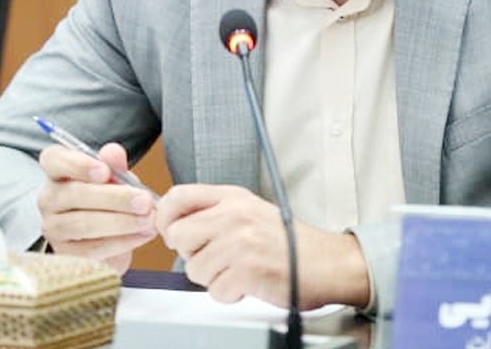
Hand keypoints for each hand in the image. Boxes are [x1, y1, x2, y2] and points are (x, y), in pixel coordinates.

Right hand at [36, 142, 155, 273]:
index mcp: (57, 170)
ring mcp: (53, 227)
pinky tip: (141, 235)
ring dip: (121, 222)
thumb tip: (114, 152)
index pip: (55, 160)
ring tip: (148, 220)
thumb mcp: (114, 177)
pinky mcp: (66, 254)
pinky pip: (92, 249)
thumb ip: (113, 164)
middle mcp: (48, 197)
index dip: (78, 165)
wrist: (108, 236)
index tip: (105, 172)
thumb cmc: (108, 198)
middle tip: (144, 201)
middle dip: (115, 198)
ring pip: (83, 224)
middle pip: (75, 195)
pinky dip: (121, 242)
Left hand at [155, 184, 369, 308]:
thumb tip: (174, 223)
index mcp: (232, 197)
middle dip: (192, 254)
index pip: (177, 197)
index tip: (171, 231)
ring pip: (194, 268)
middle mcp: (233, 215)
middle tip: (216, 257)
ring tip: (238, 270)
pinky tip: (247, 283)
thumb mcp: (250, 211)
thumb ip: (214, 212)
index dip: (164, 217)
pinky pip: (214, 291)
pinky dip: (229, 293)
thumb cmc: (288, 242)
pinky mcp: (246, 271)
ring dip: (213, 277)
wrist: (326, 262)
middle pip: (178, 236)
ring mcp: (239, 242)